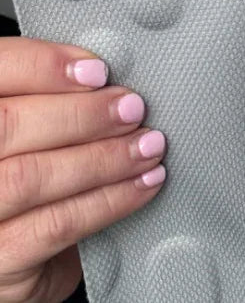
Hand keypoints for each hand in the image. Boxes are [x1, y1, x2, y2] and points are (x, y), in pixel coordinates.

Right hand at [0, 37, 166, 302]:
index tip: (96, 70)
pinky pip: (56, 224)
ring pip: (31, 176)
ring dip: (104, 157)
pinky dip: (109, 200)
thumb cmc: (29, 179)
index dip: (42, 65)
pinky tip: (142, 184)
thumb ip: (53, 100)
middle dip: (82, 113)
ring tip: (148, 146)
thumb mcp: (35, 133)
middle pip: (7, 124)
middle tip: (132, 108)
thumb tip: (106, 74)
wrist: (19, 261)